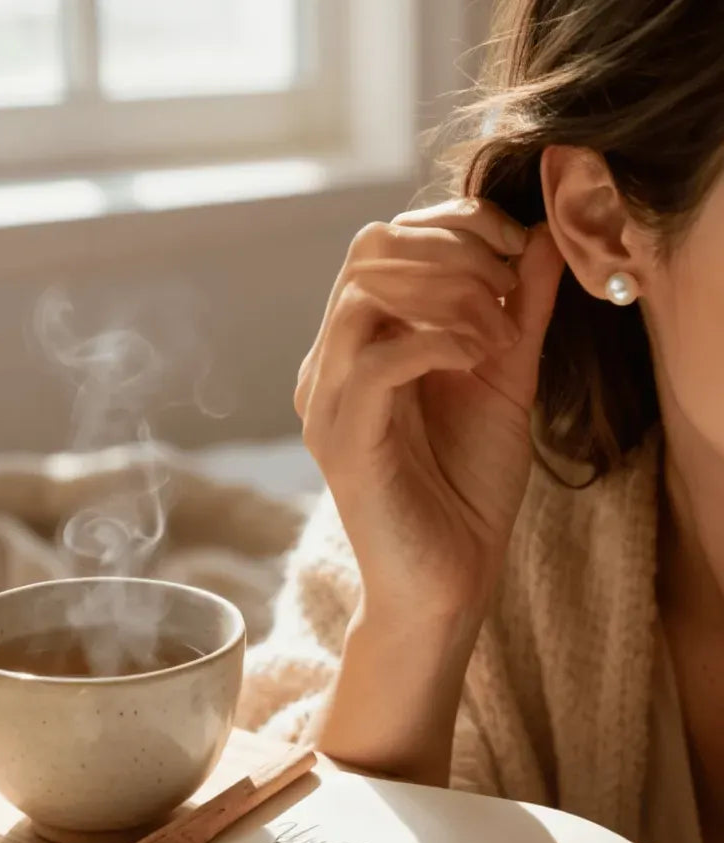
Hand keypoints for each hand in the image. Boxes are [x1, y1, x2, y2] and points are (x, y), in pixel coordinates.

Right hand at [294, 197, 564, 620]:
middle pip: (370, 250)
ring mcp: (328, 401)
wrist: (447, 584)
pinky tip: (478, 358)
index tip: (519, 253)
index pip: (386, 241)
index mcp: (361, 343)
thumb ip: (520, 307)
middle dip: (454, 250)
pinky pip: (377, 361)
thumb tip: (546, 235)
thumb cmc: (467, 490)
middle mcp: (331, 363)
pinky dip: (437, 342)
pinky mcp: (342, 441)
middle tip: (511, 286)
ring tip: (499, 332)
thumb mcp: (504, 378)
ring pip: (366, 293)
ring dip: (449, 293)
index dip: (455, 226)